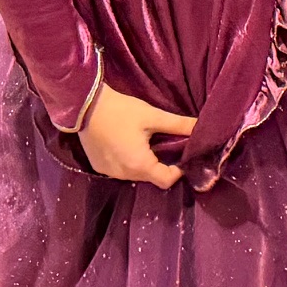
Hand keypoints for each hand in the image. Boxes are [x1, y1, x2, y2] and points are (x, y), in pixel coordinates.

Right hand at [78, 84, 196, 187]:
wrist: (84, 106)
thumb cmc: (121, 111)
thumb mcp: (153, 116)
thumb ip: (179, 125)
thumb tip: (202, 126)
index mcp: (139, 165)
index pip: (166, 180)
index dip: (178, 171)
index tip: (182, 155)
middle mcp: (124, 174)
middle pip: (151, 177)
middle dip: (162, 165)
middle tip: (168, 144)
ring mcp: (109, 172)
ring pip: (135, 174)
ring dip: (145, 163)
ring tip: (148, 142)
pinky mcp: (98, 167)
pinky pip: (120, 170)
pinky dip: (129, 161)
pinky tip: (129, 144)